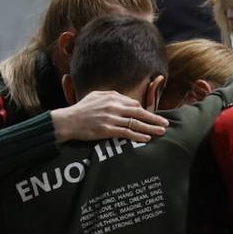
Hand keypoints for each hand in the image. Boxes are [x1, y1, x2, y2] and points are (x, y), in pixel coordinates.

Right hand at [52, 91, 168, 144]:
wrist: (67, 121)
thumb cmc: (80, 109)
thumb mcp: (95, 96)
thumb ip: (110, 96)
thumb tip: (123, 99)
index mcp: (111, 97)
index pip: (133, 103)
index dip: (144, 111)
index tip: (152, 116)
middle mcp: (113, 106)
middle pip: (139, 112)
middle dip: (154, 118)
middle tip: (165, 123)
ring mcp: (111, 118)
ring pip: (135, 123)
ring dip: (150, 128)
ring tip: (161, 131)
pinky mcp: (107, 130)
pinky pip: (127, 132)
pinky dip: (138, 135)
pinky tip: (146, 138)